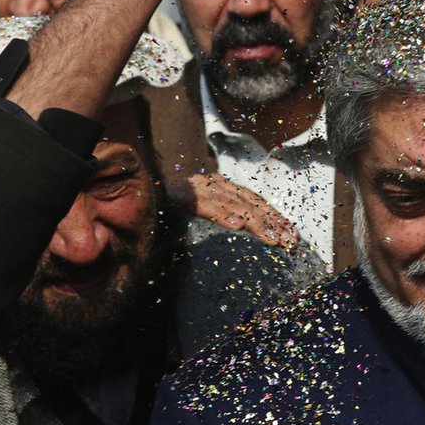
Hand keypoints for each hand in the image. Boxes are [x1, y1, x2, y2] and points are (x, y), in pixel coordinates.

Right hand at [171, 174, 298, 249]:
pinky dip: (223, 214)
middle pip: (249, 202)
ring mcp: (196, 187)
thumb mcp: (202, 217)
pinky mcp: (181, 195)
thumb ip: (224, 218)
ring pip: (233, 203)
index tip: (291, 233)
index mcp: (218, 187)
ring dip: (256, 222)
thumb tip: (252, 233)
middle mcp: (210, 183)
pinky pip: (205, 205)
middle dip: (272, 222)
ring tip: (273, 238)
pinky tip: (237, 225)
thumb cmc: (168, 213)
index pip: (253, 200)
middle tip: (289, 241)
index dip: (273, 216)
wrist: (133, 197)